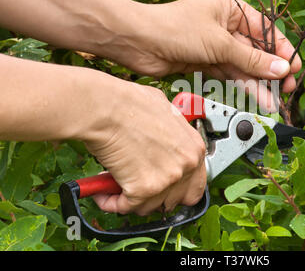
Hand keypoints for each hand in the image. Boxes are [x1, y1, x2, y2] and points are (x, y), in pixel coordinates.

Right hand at [85, 80, 205, 214]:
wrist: (105, 108)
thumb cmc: (129, 104)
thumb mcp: (164, 113)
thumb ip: (172, 134)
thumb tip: (166, 141)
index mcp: (194, 148)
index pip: (195, 185)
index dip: (176, 188)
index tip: (161, 187)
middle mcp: (186, 165)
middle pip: (174, 199)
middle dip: (155, 196)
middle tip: (137, 186)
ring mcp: (167, 179)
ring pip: (149, 206)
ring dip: (131, 199)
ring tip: (116, 184)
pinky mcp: (144, 190)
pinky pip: (125, 207)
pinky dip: (110, 202)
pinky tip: (102, 191)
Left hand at [112, 0, 301, 111]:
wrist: (138, 43)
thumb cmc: (174, 29)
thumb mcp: (220, 43)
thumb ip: (251, 60)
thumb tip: (281, 69)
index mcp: (230, 8)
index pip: (264, 29)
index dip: (280, 49)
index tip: (294, 67)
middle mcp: (224, 25)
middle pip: (254, 50)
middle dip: (270, 70)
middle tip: (287, 87)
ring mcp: (214, 45)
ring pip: (242, 65)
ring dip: (258, 83)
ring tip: (274, 100)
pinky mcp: (205, 61)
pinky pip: (229, 74)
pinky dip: (242, 85)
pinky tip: (256, 96)